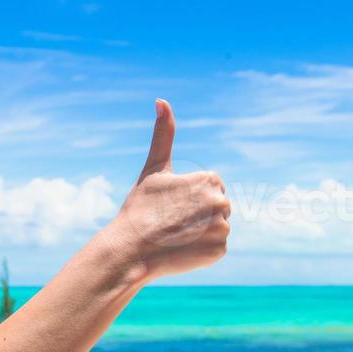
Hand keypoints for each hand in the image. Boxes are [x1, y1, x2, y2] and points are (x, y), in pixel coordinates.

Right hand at [109, 99, 230, 281]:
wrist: (131, 250)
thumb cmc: (140, 208)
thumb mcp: (153, 169)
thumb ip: (163, 135)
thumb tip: (162, 100)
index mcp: (209, 180)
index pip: (211, 188)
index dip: (190, 197)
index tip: (172, 205)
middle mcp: (221, 202)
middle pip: (217, 208)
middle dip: (199, 215)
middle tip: (172, 222)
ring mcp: (222, 228)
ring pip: (217, 228)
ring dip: (201, 233)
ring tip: (176, 236)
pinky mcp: (219, 251)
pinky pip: (216, 248)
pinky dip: (202, 251)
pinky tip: (183, 250)